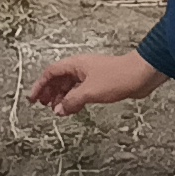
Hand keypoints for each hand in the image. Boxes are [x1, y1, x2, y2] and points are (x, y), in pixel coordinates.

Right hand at [27, 50, 162, 115]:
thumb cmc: (118, 77)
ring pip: (70, 86)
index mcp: (76, 65)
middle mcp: (82, 68)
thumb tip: (59, 110)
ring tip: (57, 110)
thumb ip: (72, 101)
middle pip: (59, 79)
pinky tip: (73, 109)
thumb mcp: (89, 91)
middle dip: (49, 92)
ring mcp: (91, 76)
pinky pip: (81, 92)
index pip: (51, 73)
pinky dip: (74, 100)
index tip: (33, 98)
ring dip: (62, 98)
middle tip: (43, 105)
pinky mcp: (100, 84)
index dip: (40, 85)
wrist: (141, 75)